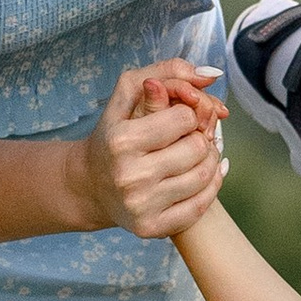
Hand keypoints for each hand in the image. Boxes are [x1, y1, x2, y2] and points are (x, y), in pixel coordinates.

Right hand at [79, 64, 225, 238]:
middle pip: (197, 148)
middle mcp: (130, 176)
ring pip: (204, 176)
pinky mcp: (152, 228)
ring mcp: (141, 205)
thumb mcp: (127, 94)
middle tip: (191, 138)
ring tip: (196, 155)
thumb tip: (210, 74)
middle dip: (200, 138)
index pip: (185, 118)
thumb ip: (166, 72)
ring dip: (209, 161)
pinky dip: (210, 187)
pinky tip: (201, 176)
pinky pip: (201, 206)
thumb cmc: (113, 135)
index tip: (178, 120)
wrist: (89, 185)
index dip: (188, 114)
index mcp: (122, 141)